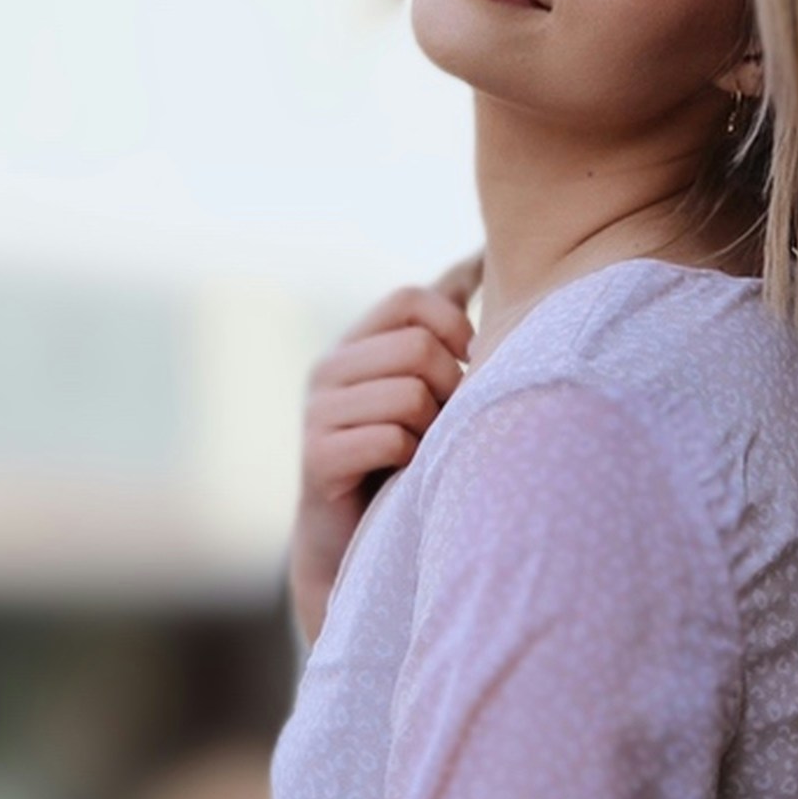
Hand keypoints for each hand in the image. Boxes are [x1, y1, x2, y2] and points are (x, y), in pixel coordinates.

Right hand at [304, 253, 481, 510]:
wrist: (351, 539)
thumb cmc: (401, 458)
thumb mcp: (424, 388)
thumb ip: (441, 334)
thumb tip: (480, 258)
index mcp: (354, 345)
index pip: (410, 298)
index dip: (453, 326)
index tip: (469, 366)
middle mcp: (328, 369)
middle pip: (418, 348)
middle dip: (450, 389)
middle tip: (442, 425)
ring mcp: (316, 411)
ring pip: (410, 396)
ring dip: (432, 431)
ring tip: (421, 452)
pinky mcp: (317, 456)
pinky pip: (391, 439)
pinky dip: (411, 461)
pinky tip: (401, 475)